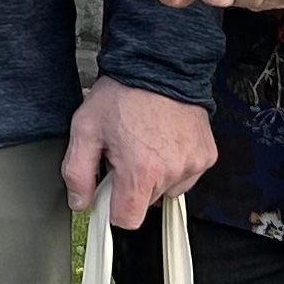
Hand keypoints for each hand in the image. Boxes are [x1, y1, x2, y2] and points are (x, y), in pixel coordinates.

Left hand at [60, 79, 218, 225]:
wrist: (160, 64)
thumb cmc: (123, 93)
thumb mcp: (85, 129)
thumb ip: (77, 172)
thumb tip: (79, 202)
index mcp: (141, 170)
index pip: (128, 220)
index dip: (114, 208)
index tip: (109, 191)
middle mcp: (172, 171)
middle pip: (146, 203)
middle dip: (133, 185)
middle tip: (124, 153)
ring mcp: (193, 164)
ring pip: (168, 190)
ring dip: (155, 175)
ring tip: (145, 143)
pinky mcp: (207, 155)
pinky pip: (186, 175)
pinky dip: (175, 164)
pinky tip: (164, 140)